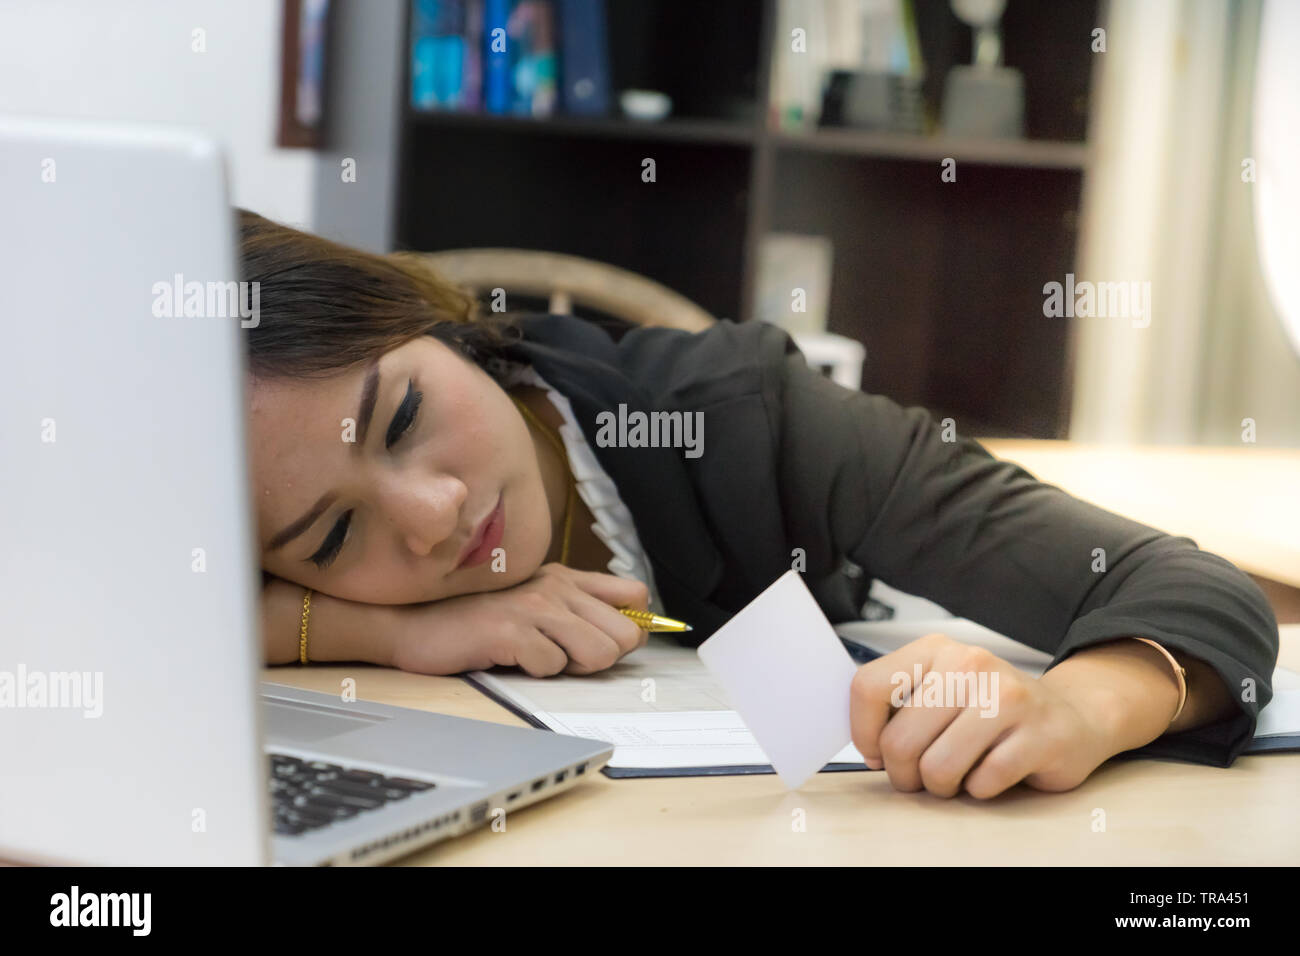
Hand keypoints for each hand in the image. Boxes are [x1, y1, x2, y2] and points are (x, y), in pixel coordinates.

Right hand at [391, 563, 650, 677]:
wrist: (413, 624)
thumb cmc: (474, 622)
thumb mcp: (531, 606)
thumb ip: (575, 614)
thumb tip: (628, 638)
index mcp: (565, 578)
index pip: (635, 596)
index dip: (631, 628)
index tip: (605, 644)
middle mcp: (555, 586)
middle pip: (626, 635)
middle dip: (602, 657)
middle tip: (562, 656)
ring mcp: (534, 607)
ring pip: (600, 653)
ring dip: (572, 667)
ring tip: (536, 657)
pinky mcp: (511, 630)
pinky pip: (553, 668)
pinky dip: (535, 674)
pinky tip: (509, 659)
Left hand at [849, 632, 1114, 798]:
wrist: (1071, 715)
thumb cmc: (992, 708)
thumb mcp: (941, 688)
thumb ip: (899, 704)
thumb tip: (864, 744)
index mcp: (936, 649)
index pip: (868, 687)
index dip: (863, 732)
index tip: (875, 753)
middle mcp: (970, 664)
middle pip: (899, 741)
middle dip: (904, 774)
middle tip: (921, 776)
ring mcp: (1007, 697)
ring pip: (938, 768)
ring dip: (941, 786)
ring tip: (957, 775)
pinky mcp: (1038, 734)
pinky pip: (982, 784)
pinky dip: (980, 790)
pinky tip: (992, 772)